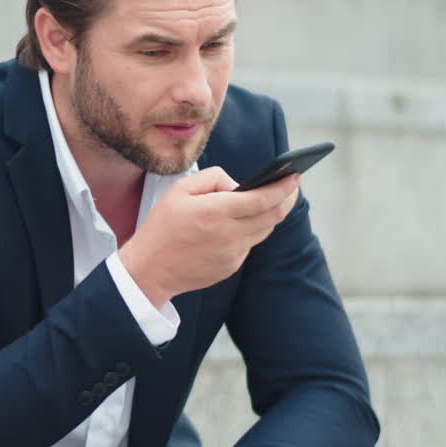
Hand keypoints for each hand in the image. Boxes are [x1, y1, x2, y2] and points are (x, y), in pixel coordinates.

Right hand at [118, 167, 299, 307]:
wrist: (150, 270)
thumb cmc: (162, 226)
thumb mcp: (179, 190)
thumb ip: (212, 178)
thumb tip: (238, 184)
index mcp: (215, 212)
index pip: (263, 198)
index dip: (284, 187)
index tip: (295, 175)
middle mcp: (228, 234)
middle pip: (273, 215)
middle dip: (287, 199)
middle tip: (292, 186)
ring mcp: (232, 253)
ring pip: (264, 230)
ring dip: (269, 214)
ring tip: (268, 201)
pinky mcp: (231, 266)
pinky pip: (249, 244)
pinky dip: (250, 231)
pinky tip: (239, 224)